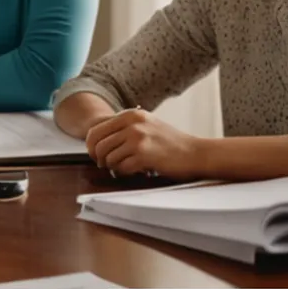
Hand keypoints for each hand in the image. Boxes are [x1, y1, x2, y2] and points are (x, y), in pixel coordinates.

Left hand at [85, 109, 204, 176]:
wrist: (196, 153)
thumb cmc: (171, 142)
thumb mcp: (146, 125)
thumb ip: (124, 128)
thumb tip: (95, 142)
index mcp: (130, 115)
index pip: (95, 130)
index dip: (91, 146)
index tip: (96, 156)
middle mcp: (132, 124)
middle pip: (97, 145)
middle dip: (99, 159)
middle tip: (106, 166)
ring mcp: (138, 139)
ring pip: (108, 158)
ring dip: (114, 167)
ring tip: (126, 167)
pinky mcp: (144, 155)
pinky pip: (121, 168)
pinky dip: (125, 173)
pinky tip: (135, 171)